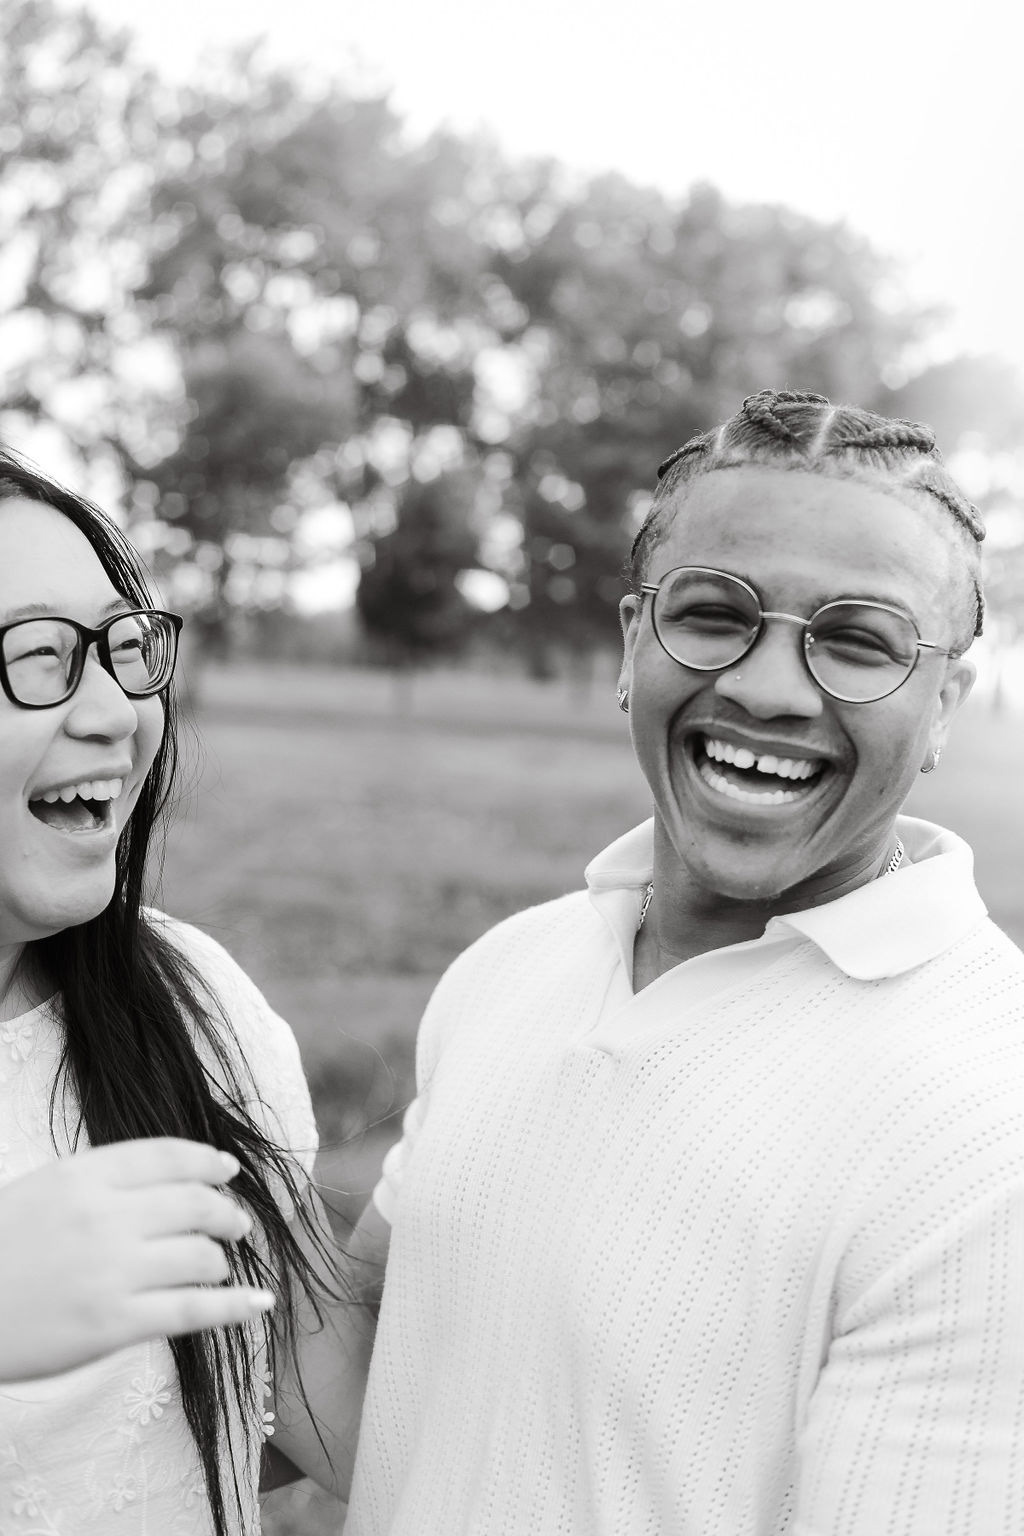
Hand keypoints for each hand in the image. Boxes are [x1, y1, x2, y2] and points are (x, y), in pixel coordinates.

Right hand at [0, 1138, 273, 1381]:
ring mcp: (111, 1271)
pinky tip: (258, 1305)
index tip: (228, 1170)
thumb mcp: (40, 1193)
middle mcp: (105, 1216)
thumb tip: (162, 1189)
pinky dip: (235, 1306)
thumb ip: (97, 1187)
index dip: (207, 1162)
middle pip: (195, 1203)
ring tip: (221, 1267)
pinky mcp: (113, 1325)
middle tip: (237, 1224)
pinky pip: (193, 1310)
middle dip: (226, 1213)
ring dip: (221, 1260)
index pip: (168, 1157)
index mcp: (82, 1175)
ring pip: (201, 1256)